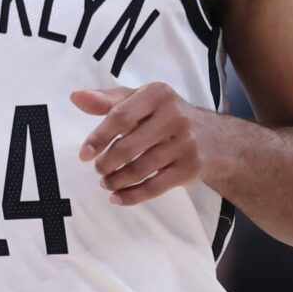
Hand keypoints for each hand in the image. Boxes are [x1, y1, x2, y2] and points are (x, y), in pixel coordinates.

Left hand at [71, 83, 209, 205]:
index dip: (98, 137)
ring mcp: (185, 143)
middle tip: (98, 169)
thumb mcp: (142, 99)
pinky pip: (154, 187)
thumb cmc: (168, 116)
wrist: (217, 139)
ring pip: (140, 169)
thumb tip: (76, 97)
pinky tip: (118, 197)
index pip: (120, 116)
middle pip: (128, 147)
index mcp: (158, 94)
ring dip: (117, 181)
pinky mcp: (190, 168)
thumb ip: (108, 99)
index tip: (84, 154)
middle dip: (106, 163)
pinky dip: (132, 195)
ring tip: (106, 182)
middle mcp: (174, 116)